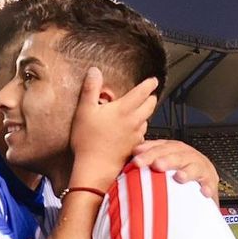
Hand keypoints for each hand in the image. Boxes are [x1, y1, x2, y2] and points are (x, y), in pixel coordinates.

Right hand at [69, 68, 159, 191]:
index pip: (143, 91)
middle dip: (151, 97)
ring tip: (138, 111)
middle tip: (148, 94)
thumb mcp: (85, 110)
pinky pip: (141, 134)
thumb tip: (94, 71)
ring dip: (145, 113)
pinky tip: (131, 130)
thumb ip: (90, 88)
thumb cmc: (87, 140)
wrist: (94, 167)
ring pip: (147, 120)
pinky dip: (139, 129)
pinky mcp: (134, 147)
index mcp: (124, 109)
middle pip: (151, 105)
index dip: (149, 84)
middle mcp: (134, 121)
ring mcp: (136, 136)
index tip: (153, 80)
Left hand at [131, 140, 219, 202]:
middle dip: (165, 158)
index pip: (160, 146)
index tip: (136, 159)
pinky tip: (204, 192)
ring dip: (187, 171)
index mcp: (174, 150)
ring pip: (194, 166)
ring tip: (179, 177)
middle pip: (177, 153)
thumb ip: (148, 164)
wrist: (201, 187)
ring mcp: (200, 168)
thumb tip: (129, 163)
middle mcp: (187, 156)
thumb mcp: (162, 168)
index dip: (149, 151)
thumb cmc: (176, 178)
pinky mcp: (211, 182)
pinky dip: (207, 187)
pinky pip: (210, 184)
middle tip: (156, 165)